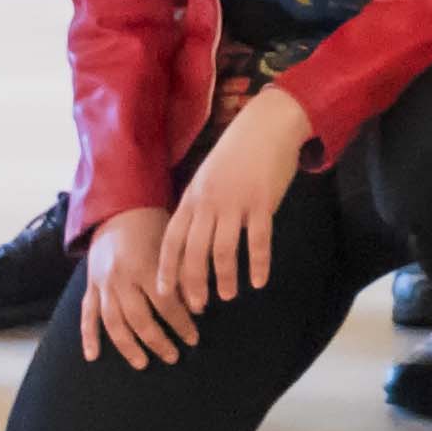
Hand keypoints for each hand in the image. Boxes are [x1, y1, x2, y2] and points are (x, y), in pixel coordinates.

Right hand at [75, 210, 192, 367]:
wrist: (118, 209)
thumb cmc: (152, 226)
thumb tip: (197, 305)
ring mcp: (103, 284)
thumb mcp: (170, 245)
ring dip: (128, 346)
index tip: (194, 338)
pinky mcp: (90, 286)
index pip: (165, 304)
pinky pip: (87, 314)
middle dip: (158, 341)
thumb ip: (180, 274)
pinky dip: (88, 336)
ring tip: (143, 363)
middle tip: (174, 356)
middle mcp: (121, 279)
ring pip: (113, 323)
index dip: (181, 323)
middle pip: (139, 319)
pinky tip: (93, 356)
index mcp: (144, 266)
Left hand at [152, 88, 316, 326]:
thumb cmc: (237, 152)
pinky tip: (259, 281)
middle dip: (193, 283)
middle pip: (194, 252)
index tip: (164, 293)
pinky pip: (258, 241)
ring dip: (224, 278)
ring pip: (224, 251)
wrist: (267, 124)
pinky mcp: (263, 202)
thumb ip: (200, 205)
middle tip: (197, 306)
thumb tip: (192, 236)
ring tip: (227, 295)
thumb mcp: (208, 177)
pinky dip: (258, 264)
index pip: (172, 240)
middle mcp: (209, 203)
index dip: (167, 268)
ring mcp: (236, 203)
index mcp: (192, 197)